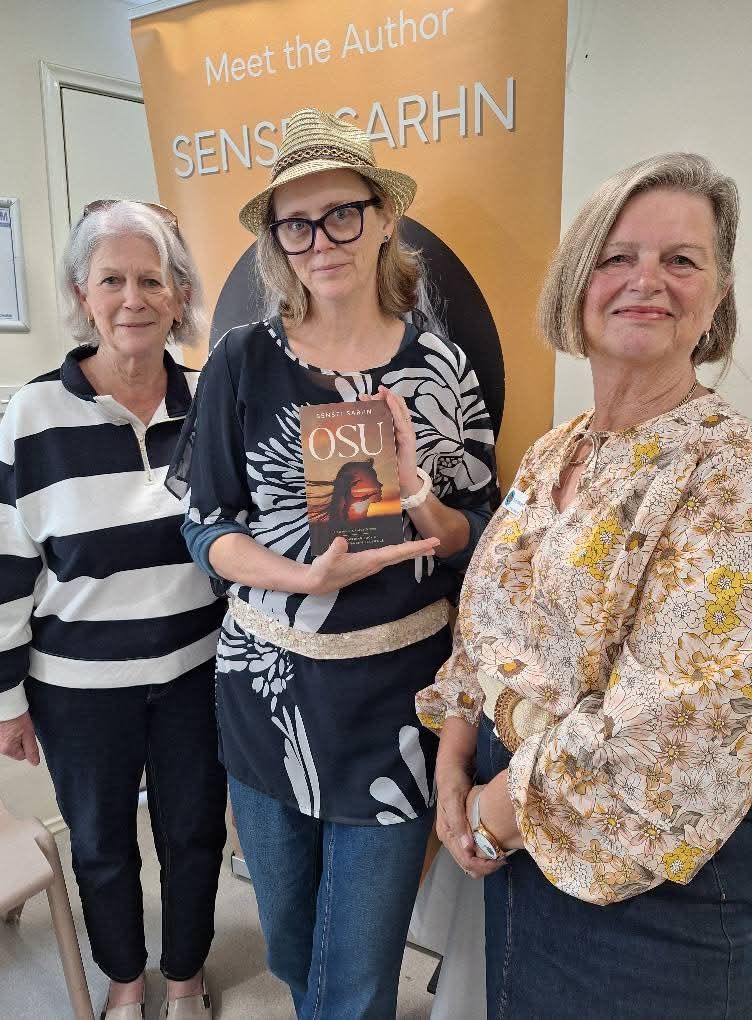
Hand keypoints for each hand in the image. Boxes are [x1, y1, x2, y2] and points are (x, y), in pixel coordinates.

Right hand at [0, 712, 39, 764]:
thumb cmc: (16, 715)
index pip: (22, 756)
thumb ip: (31, 749)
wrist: (6, 702)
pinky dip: (7, 732)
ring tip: (14, 724)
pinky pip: (4, 737)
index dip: (27, 746)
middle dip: (19, 741)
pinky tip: (9, 724)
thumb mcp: (29, 733)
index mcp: (7, 748)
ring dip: (12, 736)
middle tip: (20, 728)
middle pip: (14, 750)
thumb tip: (34, 762)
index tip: (26, 735)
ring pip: (8, 743)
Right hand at [306, 534, 439, 594]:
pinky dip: (399, 551)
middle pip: (401, 555)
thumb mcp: (325, 560)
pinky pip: (388, 555)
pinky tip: (402, 547)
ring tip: (426, 546)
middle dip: (419, 549)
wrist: (317, 583)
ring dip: (411, 551)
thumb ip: (333, 551)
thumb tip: (341, 540)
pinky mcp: (367, 563)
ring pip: (396, 556)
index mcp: (370, 560)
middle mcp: (375, 563)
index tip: (431, 544)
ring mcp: (372, 564)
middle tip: (437, 542)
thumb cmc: (322, 571)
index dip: (415, 547)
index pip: (397, 553)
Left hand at [359, 387, 420, 497]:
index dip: (377, 401)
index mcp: (394, 429)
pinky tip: (390, 400)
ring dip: (390, 398)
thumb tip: (356, 431)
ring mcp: (407, 431)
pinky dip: (396, 408)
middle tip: (369, 393)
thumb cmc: (390, 466)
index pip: (387, 410)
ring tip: (382, 390)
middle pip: (394, 406)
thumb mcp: (379, 449)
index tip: (362, 396)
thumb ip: (372, 439)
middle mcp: (402, 428)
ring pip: (400, 409)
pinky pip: (402, 420)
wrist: (403, 482)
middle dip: (382, 397)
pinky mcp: (409, 437)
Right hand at [436, 762, 503, 878]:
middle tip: (503, 860)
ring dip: (485, 862)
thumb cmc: (453, 785)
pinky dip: (483, 854)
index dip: (482, 865)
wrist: (452, 771)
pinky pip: (473, 850)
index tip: (499, 861)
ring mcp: (457, 835)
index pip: (464, 860)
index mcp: (446, 834)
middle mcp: (450, 838)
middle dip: (485, 866)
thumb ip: (459, 823)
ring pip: (470, 860)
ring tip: (501, 856)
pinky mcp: (463, 831)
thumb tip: (468, 847)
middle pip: (467, 864)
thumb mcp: (454, 801)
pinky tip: (495, 848)